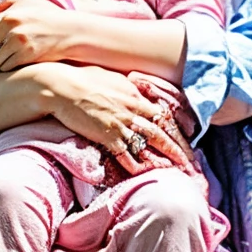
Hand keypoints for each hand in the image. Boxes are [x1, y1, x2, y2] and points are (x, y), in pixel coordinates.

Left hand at [0, 0, 75, 71]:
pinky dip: (6, 69)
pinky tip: (12, 65)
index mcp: (8, 14)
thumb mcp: (27, 2)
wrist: (69, 32)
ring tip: (1, 62)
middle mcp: (10, 28)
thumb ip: (6, 2)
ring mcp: (18, 43)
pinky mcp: (26, 56)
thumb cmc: (47, 16)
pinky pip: (5, 68)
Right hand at [37, 63, 192, 174]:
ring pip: (149, 144)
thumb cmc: (83, 78)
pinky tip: (147, 174)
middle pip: (162, 131)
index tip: (188, 137)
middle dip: (179, 147)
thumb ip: (129, 87)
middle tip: (191, 160)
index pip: (163, 114)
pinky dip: (137, 166)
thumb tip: (139, 92)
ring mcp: (120, 124)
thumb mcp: (113, 77)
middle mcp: (132, 110)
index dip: (177, 127)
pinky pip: (126, 155)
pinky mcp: (106, 136)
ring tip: (178, 170)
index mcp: (135, 95)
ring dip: (165, 158)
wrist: (61, 87)